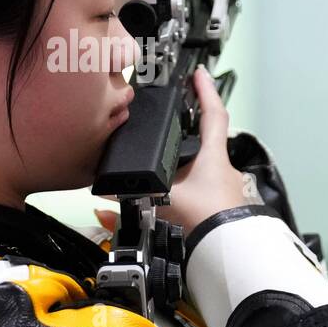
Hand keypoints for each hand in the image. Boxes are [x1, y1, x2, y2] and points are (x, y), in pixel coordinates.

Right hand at [93, 67, 251, 238]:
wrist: (224, 252)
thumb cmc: (204, 220)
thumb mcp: (163, 202)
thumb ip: (130, 200)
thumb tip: (103, 200)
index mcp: (212, 156)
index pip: (213, 113)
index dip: (205, 90)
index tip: (199, 74)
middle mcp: (221, 168)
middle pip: (208, 139)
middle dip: (191, 130)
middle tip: (177, 118)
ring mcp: (224, 188)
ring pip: (204, 167)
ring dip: (187, 164)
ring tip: (166, 165)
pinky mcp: (221, 207)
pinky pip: (203, 191)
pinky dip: (187, 190)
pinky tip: (173, 200)